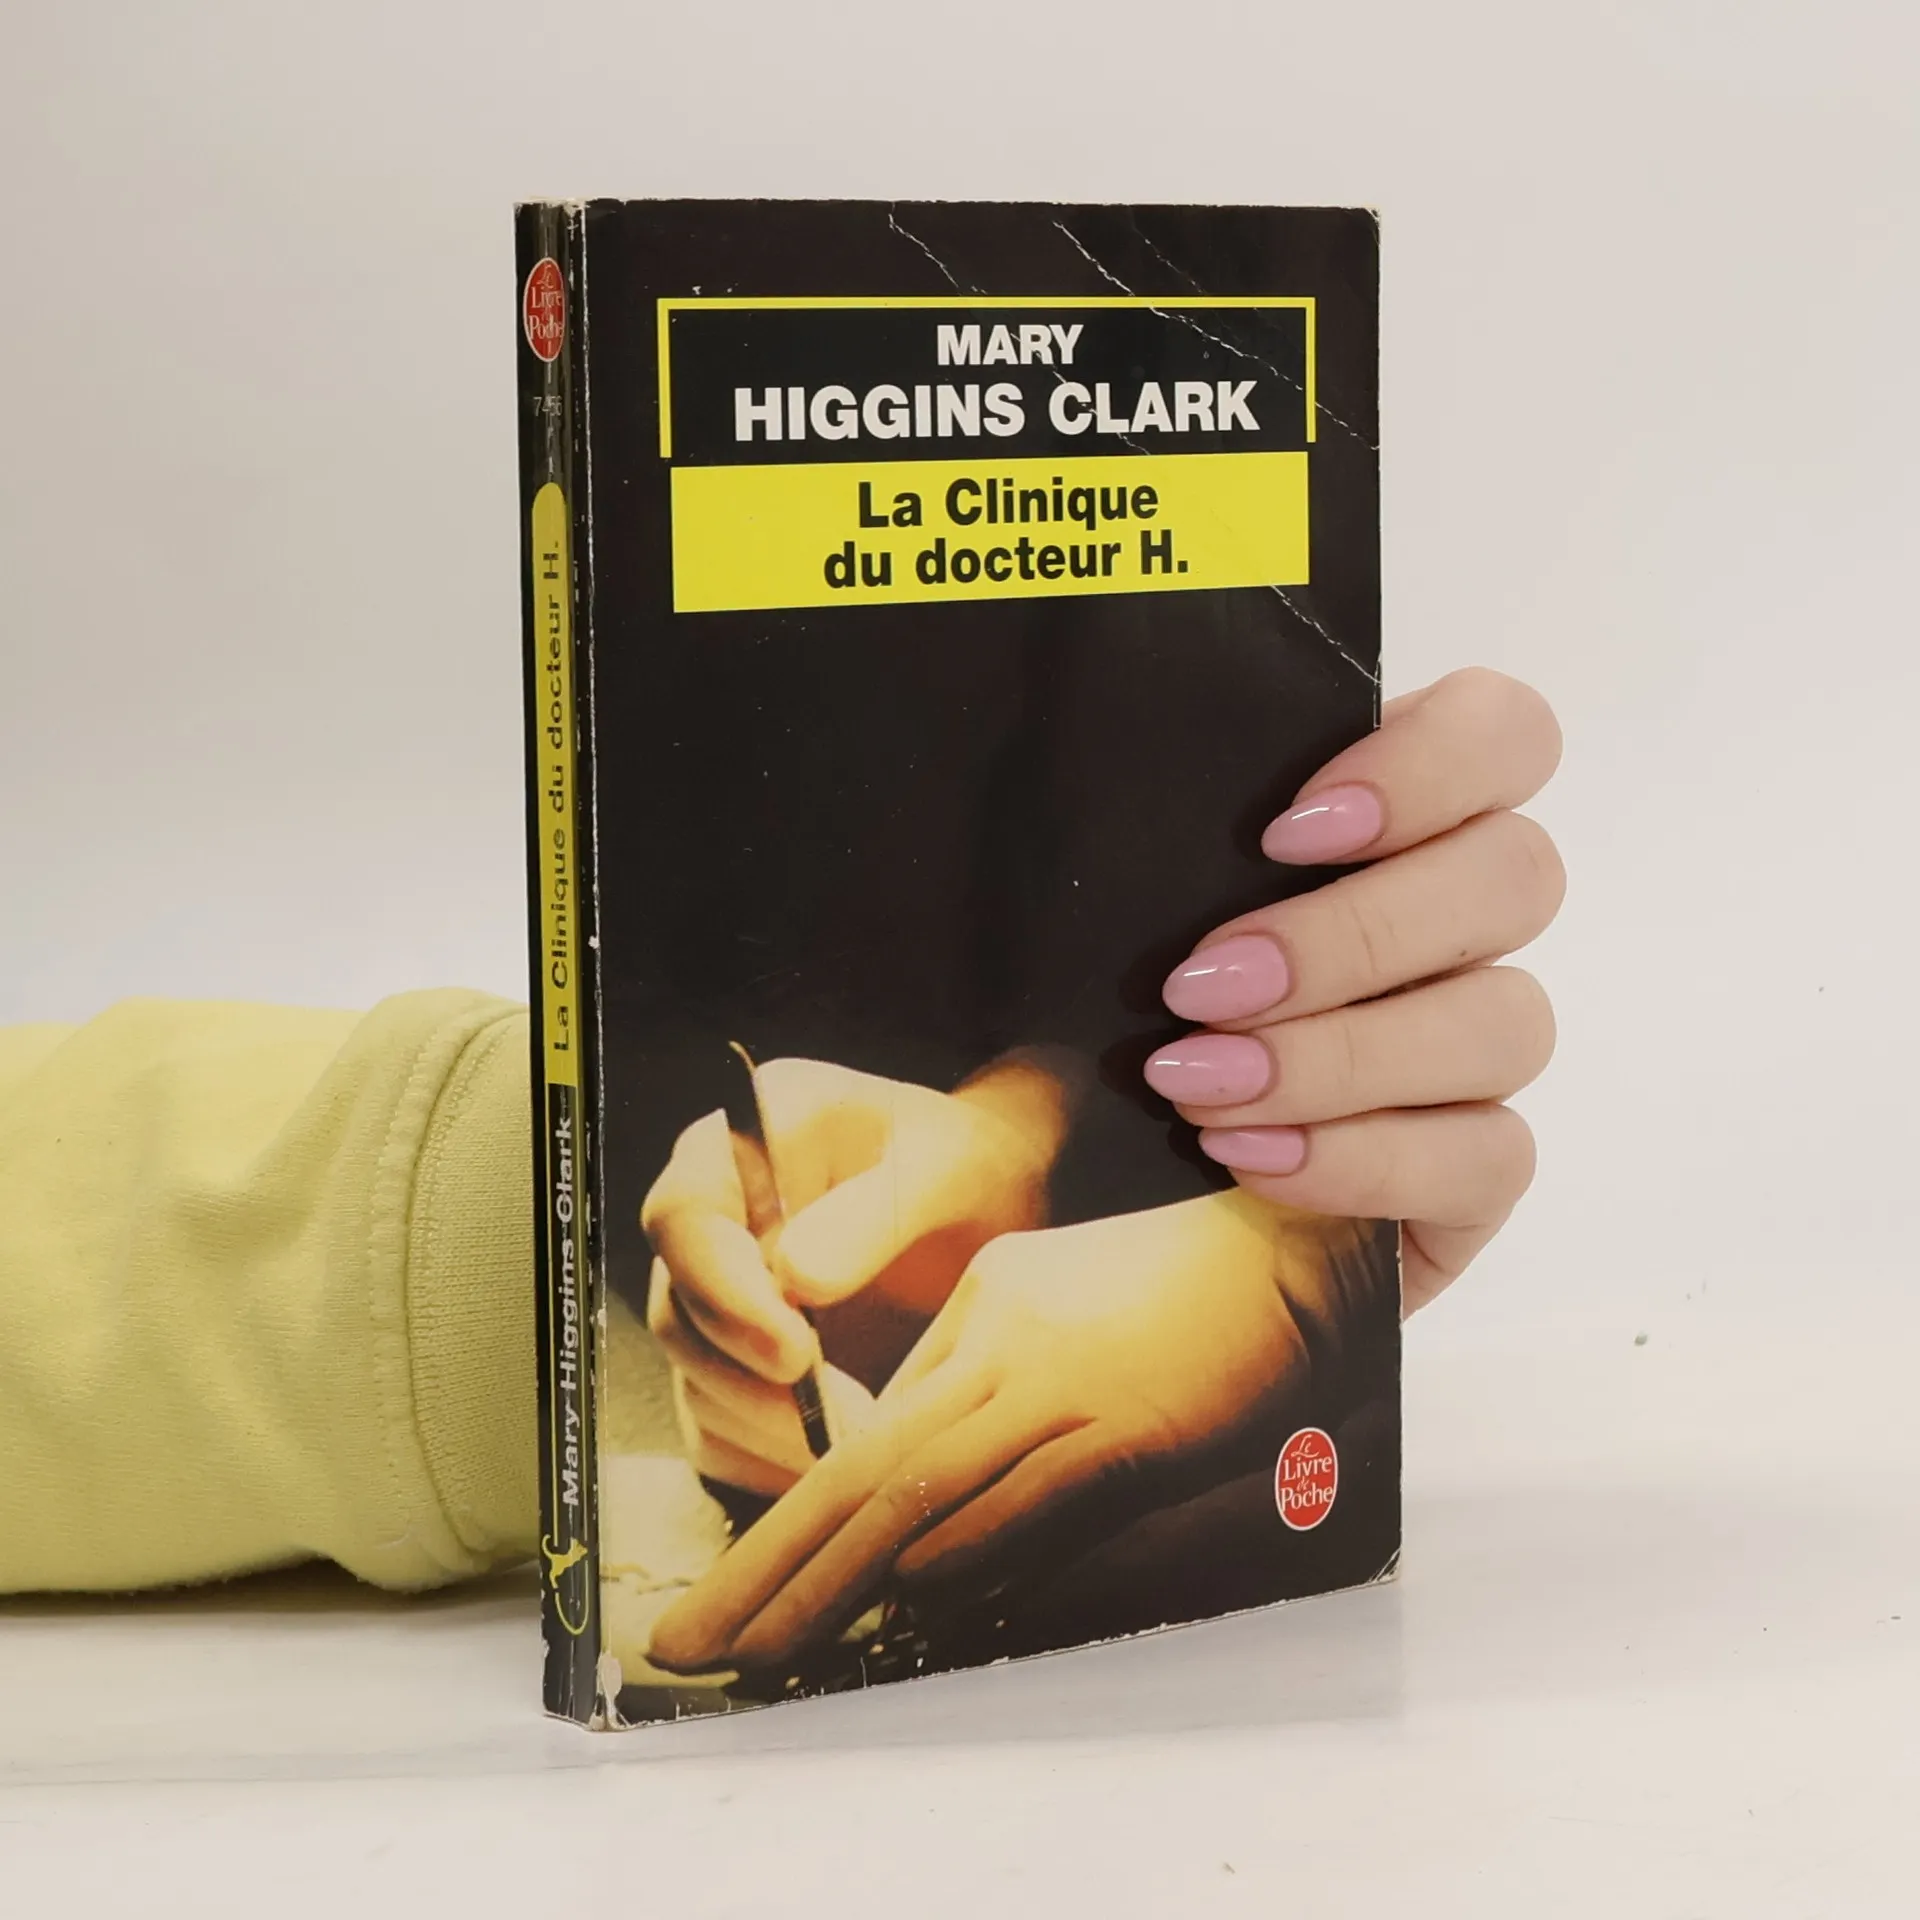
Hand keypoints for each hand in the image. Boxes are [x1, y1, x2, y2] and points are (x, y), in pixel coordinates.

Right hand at [641, 1055, 1068, 1496]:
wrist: (991, 1204)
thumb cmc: (964, 1162)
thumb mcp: (943, 1164)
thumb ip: (872, 1213)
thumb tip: (794, 1277)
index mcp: (737, 1150)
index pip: (683, 1217)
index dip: (722, 1290)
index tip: (794, 1349)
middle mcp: (711, 1229)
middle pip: (678, 1313)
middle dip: (747, 1380)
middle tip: (842, 1419)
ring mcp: (720, 1303)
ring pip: (695, 1383)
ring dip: (765, 1430)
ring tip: (857, 1453)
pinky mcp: (741, 1368)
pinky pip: (722, 1432)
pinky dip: (770, 1462)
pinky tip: (840, 1471)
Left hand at [645, 1192, 1381, 1672]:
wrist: (1300, 1253)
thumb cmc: (1185, 1288)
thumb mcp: (1056, 1303)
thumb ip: (981, 1378)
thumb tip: (911, 1487)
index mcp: (983, 1311)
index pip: (864, 1440)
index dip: (786, 1527)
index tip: (732, 1599)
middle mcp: (1002, 1347)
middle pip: (864, 1473)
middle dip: (769, 1569)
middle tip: (693, 1644)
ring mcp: (1062, 1388)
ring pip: (924, 1495)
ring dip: (838, 1584)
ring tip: (765, 1652)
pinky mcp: (1128, 1430)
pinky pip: (1027, 1502)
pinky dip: (962, 1559)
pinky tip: (901, 1608)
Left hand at [1146, 668, 1563, 1311]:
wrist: (1120, 1209)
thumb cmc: (1115, 1015)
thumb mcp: (1108, 906)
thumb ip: (1140, 830)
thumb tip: (1080, 772)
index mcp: (1396, 818)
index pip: (1504, 733)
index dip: (1428, 765)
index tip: (1282, 832)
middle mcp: (1463, 923)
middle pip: (1516, 876)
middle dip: (1349, 936)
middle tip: (1201, 988)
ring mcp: (1484, 1047)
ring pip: (1506, 1019)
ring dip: (1343, 1055)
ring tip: (1199, 1086)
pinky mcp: (1479, 1170)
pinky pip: (1491, 1156)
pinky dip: (1367, 1158)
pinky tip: (1251, 1160)